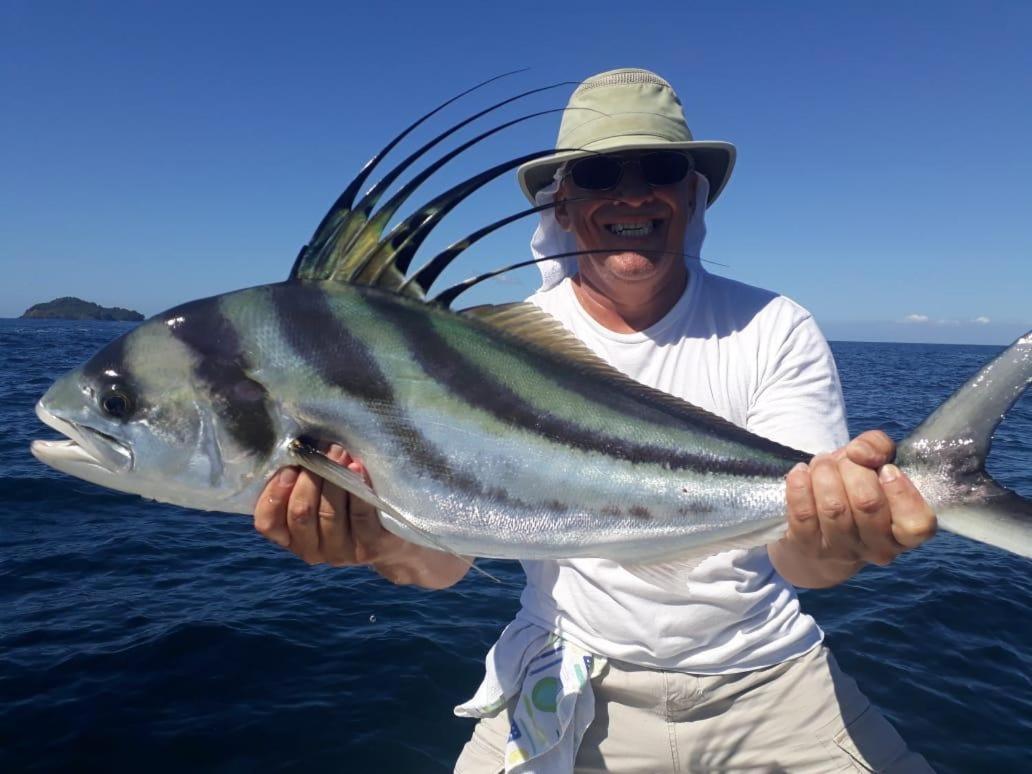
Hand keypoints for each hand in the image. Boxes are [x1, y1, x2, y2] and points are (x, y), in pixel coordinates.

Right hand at [253, 444, 469, 587]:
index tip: (288, 468)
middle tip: (318, 452)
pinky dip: (357, 487)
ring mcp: (342, 553)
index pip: (267, 523)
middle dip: (308, 478)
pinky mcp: (371, 547)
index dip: (272, 495)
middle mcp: (313, 551)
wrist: (397, 538)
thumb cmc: (351, 506)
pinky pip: (360, 513)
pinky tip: (359, 468)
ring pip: (328, 513)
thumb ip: (302, 481)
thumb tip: (296, 443)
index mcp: (293, 539)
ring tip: (338, 454)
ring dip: (332, 478)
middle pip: (300, 513)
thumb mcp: (321, 498)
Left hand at [771, 430, 937, 586]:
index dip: (900, 491)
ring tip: (821, 462)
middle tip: (845, 459)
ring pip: (834, 508)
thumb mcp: (875, 465)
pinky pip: (803, 514)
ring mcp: (843, 551)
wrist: (817, 531)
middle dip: (853, 469)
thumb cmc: (855, 490)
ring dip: (824, 474)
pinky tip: (800, 472)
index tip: (885, 468)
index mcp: (905, 533)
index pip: (917, 523)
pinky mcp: (809, 548)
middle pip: (867, 503)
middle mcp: (879, 549)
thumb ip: (879, 447)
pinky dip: (799, 486)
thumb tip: (860, 452)